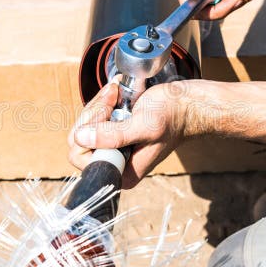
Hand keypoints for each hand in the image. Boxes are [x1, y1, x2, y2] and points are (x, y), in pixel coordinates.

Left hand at [68, 82, 189, 188]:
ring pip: (84, 126)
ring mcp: (113, 149)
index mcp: (121, 173)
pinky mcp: (114, 134)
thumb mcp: (143, 126)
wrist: (186, 104)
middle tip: (113, 97)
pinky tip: (116, 94)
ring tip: (116, 93)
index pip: (79, 156)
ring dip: (98, 104)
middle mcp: (114, 164)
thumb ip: (112, 136)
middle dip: (94, 112)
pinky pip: (93, 119)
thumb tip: (80, 138)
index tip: (109, 111)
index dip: (89, 130)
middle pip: (78, 139)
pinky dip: (101, 103)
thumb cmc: (172, 116)